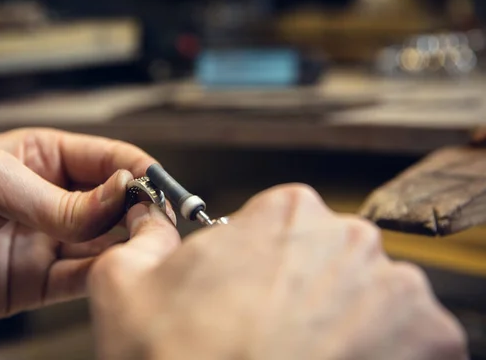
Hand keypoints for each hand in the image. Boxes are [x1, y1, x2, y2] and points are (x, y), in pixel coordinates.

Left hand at [0, 128, 171, 327]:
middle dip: (140, 209)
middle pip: (114, 202)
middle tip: (159, 222)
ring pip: (103, 242)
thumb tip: (121, 196)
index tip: (160, 188)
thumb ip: (60, 200)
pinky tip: (117, 270)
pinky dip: (103, 276)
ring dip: (126, 244)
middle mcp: (51, 198)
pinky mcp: (35, 281)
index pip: (108, 158)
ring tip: (145, 247)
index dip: (139, 171)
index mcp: (43, 156)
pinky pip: (80, 279)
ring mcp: (45, 240)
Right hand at [89, 184, 467, 359]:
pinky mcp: (434, 343)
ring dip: (346, 321)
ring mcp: (401, 292)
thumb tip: (147, 222)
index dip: (262, 257)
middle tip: (270, 329)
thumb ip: (141, 238)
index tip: (250, 290)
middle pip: (331, 255)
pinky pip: (409, 339)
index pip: (284, 221)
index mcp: (287, 212)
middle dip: (305, 285)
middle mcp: (352, 239)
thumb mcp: (124, 286)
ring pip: (371, 296)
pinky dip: (379, 354)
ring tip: (301, 355)